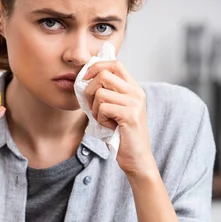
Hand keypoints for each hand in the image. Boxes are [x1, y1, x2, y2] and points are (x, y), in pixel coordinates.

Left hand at [83, 60, 155, 176]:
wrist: (136, 157)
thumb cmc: (121, 134)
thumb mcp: (114, 108)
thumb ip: (105, 93)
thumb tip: (84, 78)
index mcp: (133, 88)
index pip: (115, 64)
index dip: (97, 67)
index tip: (86, 78)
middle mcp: (136, 92)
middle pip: (104, 75)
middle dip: (89, 90)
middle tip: (91, 106)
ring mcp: (134, 103)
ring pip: (100, 93)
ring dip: (95, 109)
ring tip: (104, 119)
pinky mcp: (129, 115)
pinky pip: (103, 108)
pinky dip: (100, 119)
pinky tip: (108, 126)